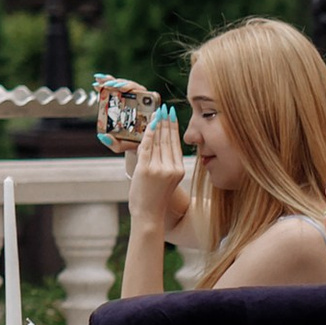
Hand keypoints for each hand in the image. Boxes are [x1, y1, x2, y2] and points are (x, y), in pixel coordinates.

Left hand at [128, 107, 190, 237]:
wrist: (149, 216)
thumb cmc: (156, 199)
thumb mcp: (167, 181)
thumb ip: (166, 164)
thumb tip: (158, 145)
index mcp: (179, 170)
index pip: (176, 144)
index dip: (173, 128)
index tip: (172, 115)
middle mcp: (171, 168)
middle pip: (167, 140)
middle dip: (165, 122)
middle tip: (164, 108)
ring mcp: (159, 168)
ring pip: (157, 141)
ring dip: (156, 125)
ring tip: (157, 113)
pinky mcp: (146, 169)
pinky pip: (146, 147)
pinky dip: (147, 134)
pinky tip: (148, 124)